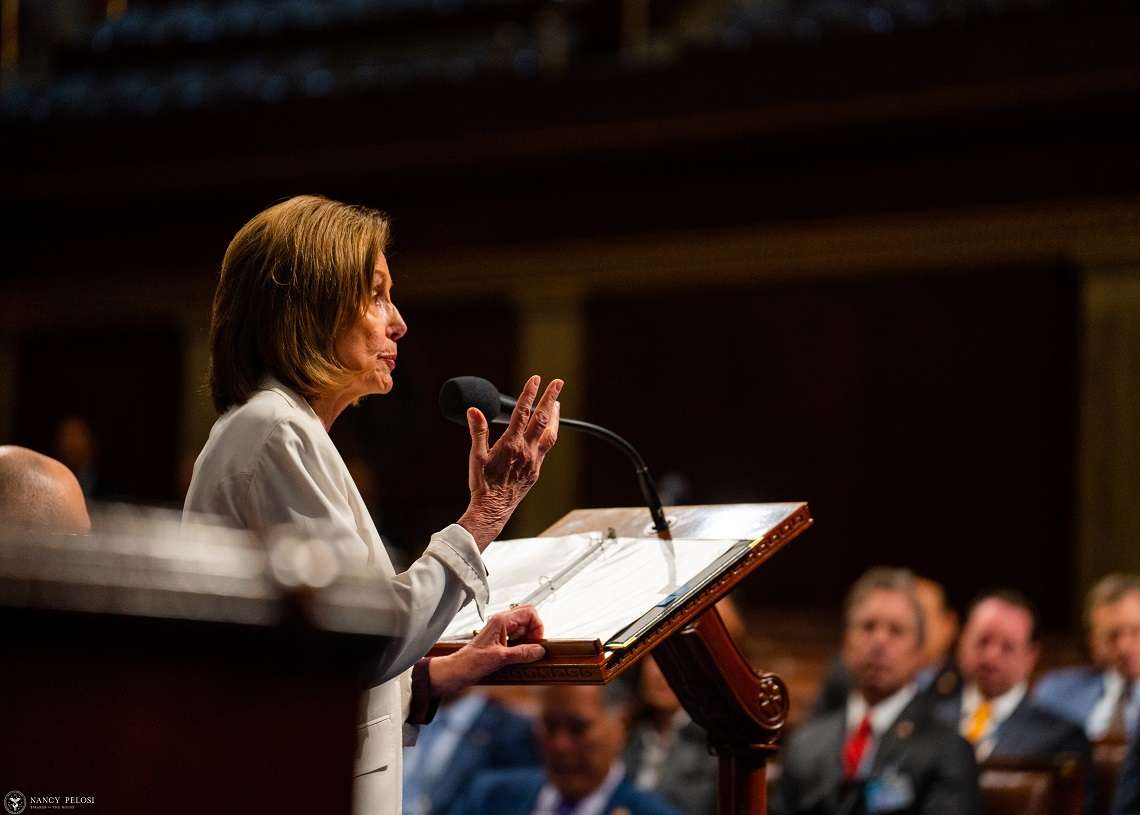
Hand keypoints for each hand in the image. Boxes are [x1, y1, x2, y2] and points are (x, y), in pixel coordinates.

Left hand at [428, 605, 545, 696]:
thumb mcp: (499, 659)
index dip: (537, 627)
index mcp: (501, 621)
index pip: (529, 613)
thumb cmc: (469, 663)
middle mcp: (501, 623)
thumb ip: (522, 653)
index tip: (537, 643)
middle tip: (533, 648)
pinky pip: (517, 639)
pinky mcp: (498, 642)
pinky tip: (519, 658)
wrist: (455, 672)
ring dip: (528, 641)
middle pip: (528, 619)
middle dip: (535, 633)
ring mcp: (500, 632)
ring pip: (523, 629)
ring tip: (525, 655)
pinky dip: (522, 647)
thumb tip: (539, 650)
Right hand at [458, 375, 561, 548]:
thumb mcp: (476, 456)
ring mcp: (534, 461)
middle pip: (542, 419)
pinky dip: (549, 434)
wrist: (493, 510)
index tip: (535, 379)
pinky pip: (546, 448)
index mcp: (511, 444)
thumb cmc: (482, 484)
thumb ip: (477, 431)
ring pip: (550, 434)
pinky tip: (547, 431)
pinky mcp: (536, 471)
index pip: (522, 413)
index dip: (529, 394)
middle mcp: (527, 450)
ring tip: (556, 404)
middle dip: (550, 398)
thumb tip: (473, 410)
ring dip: (554, 417)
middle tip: (558, 382)